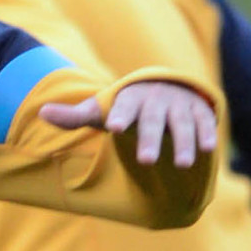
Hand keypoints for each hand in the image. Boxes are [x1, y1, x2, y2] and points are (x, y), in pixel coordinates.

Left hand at [40, 80, 216, 167]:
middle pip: (151, 120)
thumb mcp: (101, 108)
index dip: (120, 115)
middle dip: (149, 138)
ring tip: (183, 164)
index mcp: (130, 98)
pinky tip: (209, 150)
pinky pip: (204, 123)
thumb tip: (42, 113)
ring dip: (183, 142)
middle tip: (145, 161)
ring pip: (181, 124)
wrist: (164, 86)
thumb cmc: (125, 105)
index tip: (113, 127)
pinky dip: (207, 134)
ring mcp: (179, 106)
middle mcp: (155, 100)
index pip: (124, 107)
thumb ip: (75, 115)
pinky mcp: (199, 113)